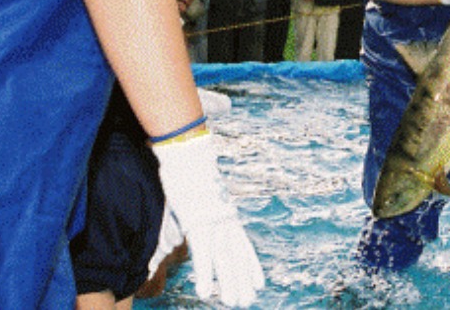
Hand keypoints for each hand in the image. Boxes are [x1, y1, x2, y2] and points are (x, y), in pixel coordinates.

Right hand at [154, 132, 264, 306]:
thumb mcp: (203, 192)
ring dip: (228, 282)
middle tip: (247, 301)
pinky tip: (204, 291)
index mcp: (228, 214)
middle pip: (236, 256)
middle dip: (242, 280)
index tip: (260, 283)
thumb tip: (200, 214)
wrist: (189, 153)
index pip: (244, 246)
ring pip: (224, 259)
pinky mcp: (197, 223)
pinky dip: (204, 274)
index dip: (252, 266)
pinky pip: (202, 254)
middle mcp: (226, 221)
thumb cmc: (191, 169)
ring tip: (233, 302)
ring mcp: (213, 223)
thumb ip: (205, 207)